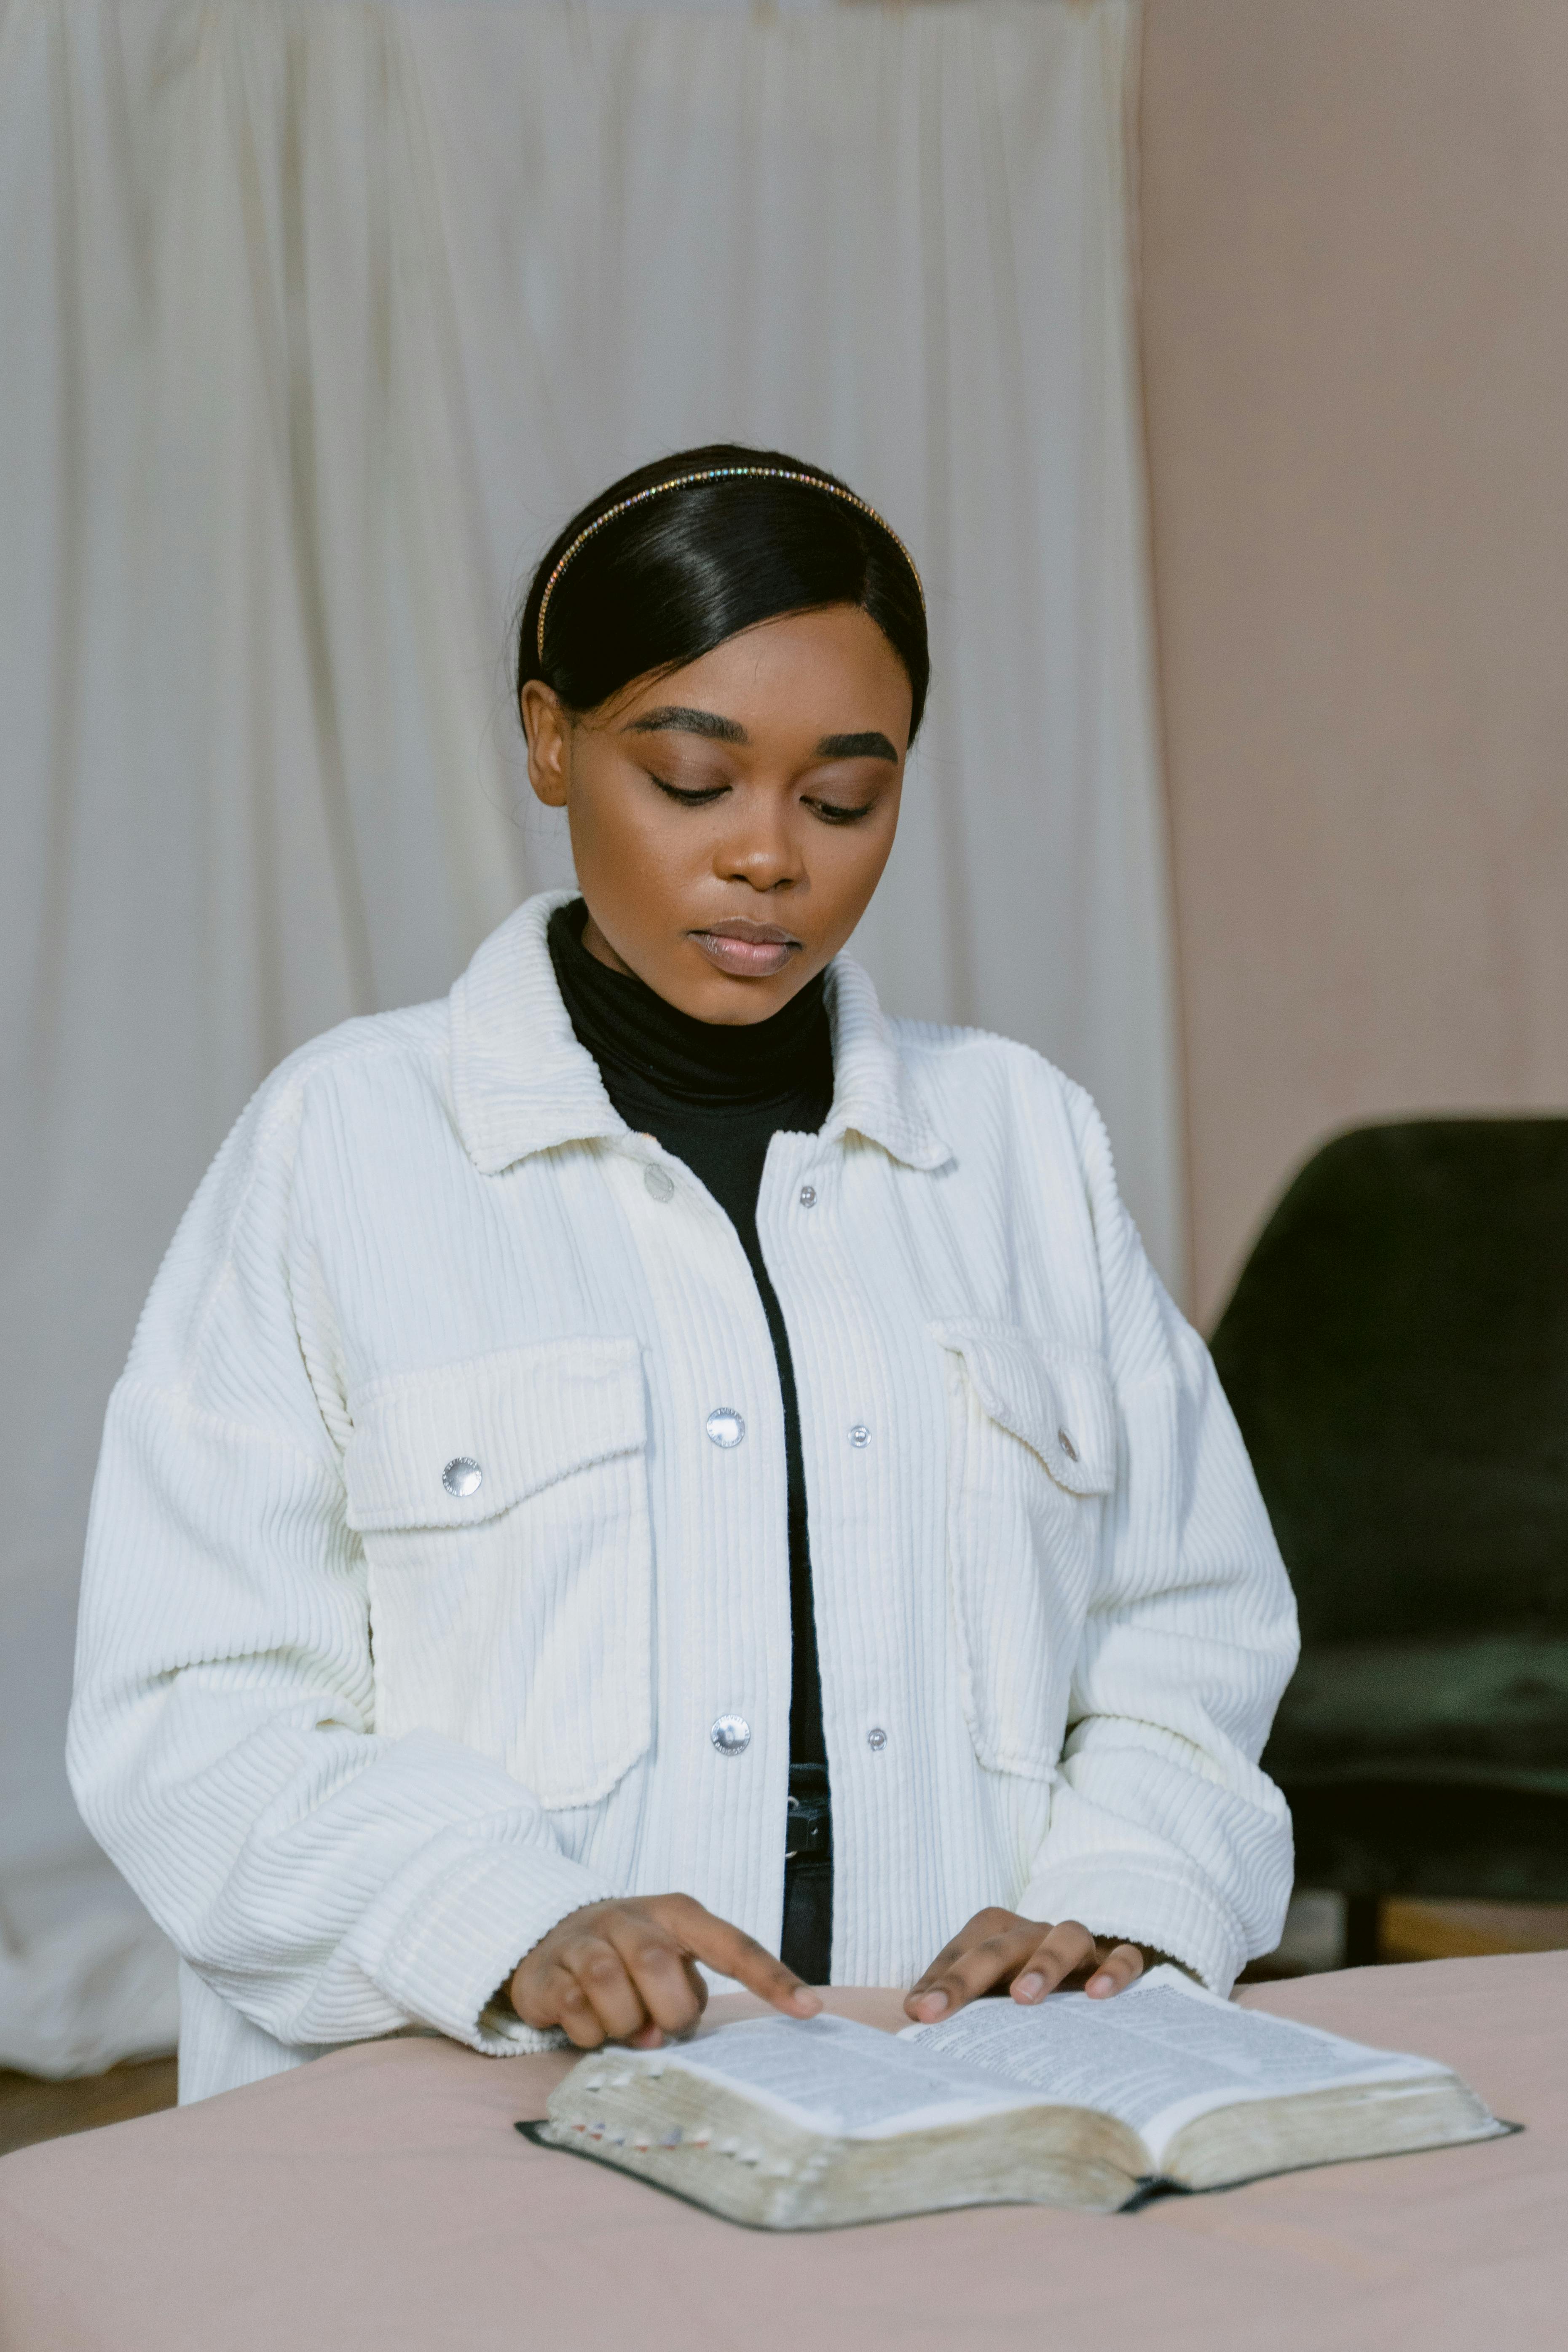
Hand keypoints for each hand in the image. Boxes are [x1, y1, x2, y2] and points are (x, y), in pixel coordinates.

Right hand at [508, 1893, 822, 2050]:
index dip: (771, 1978)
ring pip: (610, 1985)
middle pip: (659, 1966)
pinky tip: (588, 2023)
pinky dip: (589, 2031)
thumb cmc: (629, 1960)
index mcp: (678, 1915)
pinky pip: (574, 2008)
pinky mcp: (549, 1969)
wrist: (549, 1937)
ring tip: (624, 2027)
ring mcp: (586, 1938)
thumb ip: (682, 1996)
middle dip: (665, 2011)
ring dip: (624, 2023)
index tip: (809, 2010)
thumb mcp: (668, 1965)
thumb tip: (659, 2037)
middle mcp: (632, 1917)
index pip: (733, 1944)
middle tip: (657, 2025)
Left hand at [904, 1907, 1157, 2023]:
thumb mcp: (991, 1993)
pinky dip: (1113, 1969)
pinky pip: (1124, 1956)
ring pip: (1066, 1937)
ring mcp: (1081, 1946)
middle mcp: (1038, 1933)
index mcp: (1002, 1933)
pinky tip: (1098, 1995)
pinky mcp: (1119, 1960)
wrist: (1095, 1977)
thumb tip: (913, 2013)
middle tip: (938, 2010)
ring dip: (1043, 1964)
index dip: (939, 1977)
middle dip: (966, 1976)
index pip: (965, 1947)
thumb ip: (956, 1999)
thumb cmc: (1028, 1990)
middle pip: (1003, 1943)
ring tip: (1023, 1998)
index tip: (917, 2012)